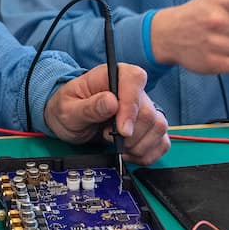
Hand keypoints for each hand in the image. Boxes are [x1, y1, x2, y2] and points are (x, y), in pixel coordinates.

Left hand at [43, 63, 169, 164]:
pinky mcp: (148, 127)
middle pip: (148, 112)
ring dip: (138, 146)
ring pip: (158, 128)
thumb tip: (111, 101)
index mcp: (114, 75)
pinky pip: (162, 141)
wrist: (66, 120)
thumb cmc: (67, 108)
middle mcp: (133, 90)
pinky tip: (129, 153)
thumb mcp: (69, 108)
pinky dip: (147, 153)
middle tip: (109, 138)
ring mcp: (143, 108)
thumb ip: (89, 106)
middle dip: (130, 135)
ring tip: (117, 146)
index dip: (131, 107)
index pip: (134, 80)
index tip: (121, 130)